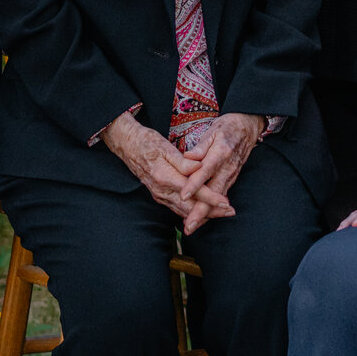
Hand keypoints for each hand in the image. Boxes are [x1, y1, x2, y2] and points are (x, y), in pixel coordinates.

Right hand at [100, 111, 233, 222]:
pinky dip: (191, 211)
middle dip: (211, 211)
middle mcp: (161, 190)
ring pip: (184, 210)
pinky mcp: (158, 194)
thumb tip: (199, 168)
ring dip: (203, 213)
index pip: (193, 192)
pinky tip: (202, 210)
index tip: (226, 203)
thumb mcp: (165, 147)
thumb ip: (182, 162)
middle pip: (190, 207)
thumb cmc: (147, 142)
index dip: (211, 198)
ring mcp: (159, 194)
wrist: (127, 145)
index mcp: (165, 177)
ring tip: (221, 213)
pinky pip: (177, 207)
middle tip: (229, 212)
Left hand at [176, 112, 264, 232]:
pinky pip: (220, 196)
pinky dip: (211, 209)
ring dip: (205, 214)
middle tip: (188, 226)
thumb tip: (189, 157)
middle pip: (213, 193)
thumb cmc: (227, 127)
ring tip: (191, 227)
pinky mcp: (231, 179)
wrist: (248, 127)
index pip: (206, 171)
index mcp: (221, 153)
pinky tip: (201, 218)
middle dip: (200, 211)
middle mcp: (227, 168)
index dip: (195, 184)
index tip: (183, 196)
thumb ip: (201, 146)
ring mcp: (231, 175)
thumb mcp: (213, 130)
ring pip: (217, 199)